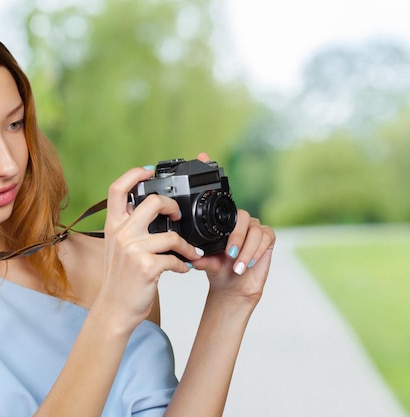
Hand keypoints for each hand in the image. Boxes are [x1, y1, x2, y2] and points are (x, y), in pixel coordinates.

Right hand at [95, 166, 202, 329]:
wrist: (114, 309)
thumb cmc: (120, 279)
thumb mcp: (117, 247)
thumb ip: (128, 227)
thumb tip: (150, 209)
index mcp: (113, 225)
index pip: (118, 189)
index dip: (135, 174)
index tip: (150, 172)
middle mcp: (121, 234)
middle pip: (153, 202)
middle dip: (173, 206)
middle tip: (179, 217)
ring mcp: (133, 250)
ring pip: (172, 235)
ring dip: (187, 246)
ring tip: (191, 252)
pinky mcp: (146, 267)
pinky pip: (175, 259)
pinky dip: (184, 265)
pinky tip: (183, 269)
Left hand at [190, 153, 274, 303]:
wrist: (234, 287)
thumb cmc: (218, 270)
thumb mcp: (203, 261)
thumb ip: (197, 255)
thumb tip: (188, 253)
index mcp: (222, 220)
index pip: (219, 197)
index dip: (211, 173)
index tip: (202, 156)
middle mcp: (238, 220)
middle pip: (241, 216)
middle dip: (235, 236)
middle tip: (228, 253)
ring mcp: (254, 227)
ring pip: (253, 230)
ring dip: (245, 249)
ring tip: (236, 264)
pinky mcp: (268, 238)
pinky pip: (264, 238)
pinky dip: (254, 252)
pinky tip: (245, 263)